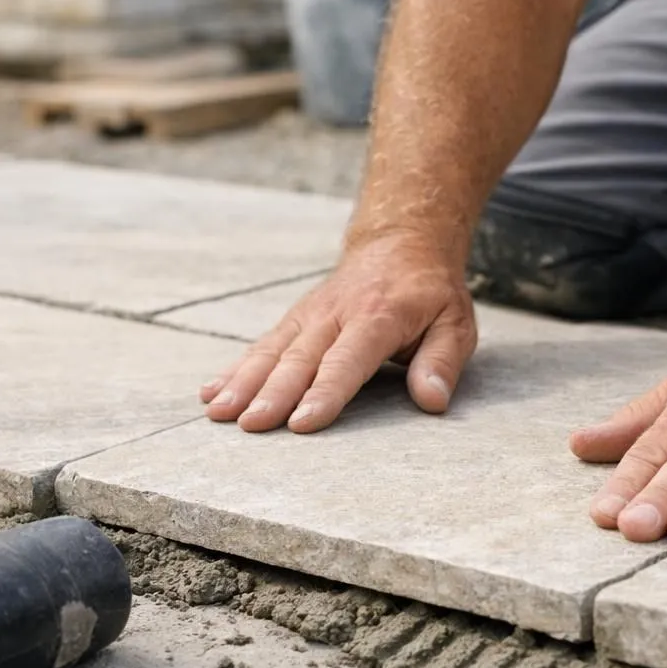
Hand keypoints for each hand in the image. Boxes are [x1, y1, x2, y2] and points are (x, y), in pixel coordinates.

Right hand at [200, 234, 477, 431]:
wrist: (401, 242)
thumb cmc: (431, 294)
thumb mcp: (455, 323)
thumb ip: (441, 361)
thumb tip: (432, 400)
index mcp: (379, 316)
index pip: (348, 360)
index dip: (325, 392)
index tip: (302, 423)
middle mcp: (337, 314)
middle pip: (301, 358)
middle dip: (272, 393)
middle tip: (250, 425)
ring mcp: (311, 315)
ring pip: (273, 351)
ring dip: (243, 383)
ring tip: (218, 413)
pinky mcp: (295, 319)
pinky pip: (263, 345)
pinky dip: (235, 369)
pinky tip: (211, 393)